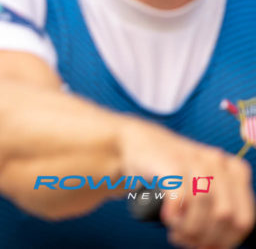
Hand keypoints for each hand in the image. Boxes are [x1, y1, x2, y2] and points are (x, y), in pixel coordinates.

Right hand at [119, 118, 253, 248]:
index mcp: (234, 170)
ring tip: (175, 233)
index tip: (209, 247)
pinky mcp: (172, 162)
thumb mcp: (201, 185)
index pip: (244, 219)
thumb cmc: (170, 170)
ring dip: (189, 229)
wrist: (135, 141)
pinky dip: (175, 216)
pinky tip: (167, 218)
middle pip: (226, 215)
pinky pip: (182, 197)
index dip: (228, 240)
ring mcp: (195, 160)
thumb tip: (218, 246)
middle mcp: (218, 163)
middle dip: (207, 237)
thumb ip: (217, 208)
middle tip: (187, 241)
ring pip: (205, 207)